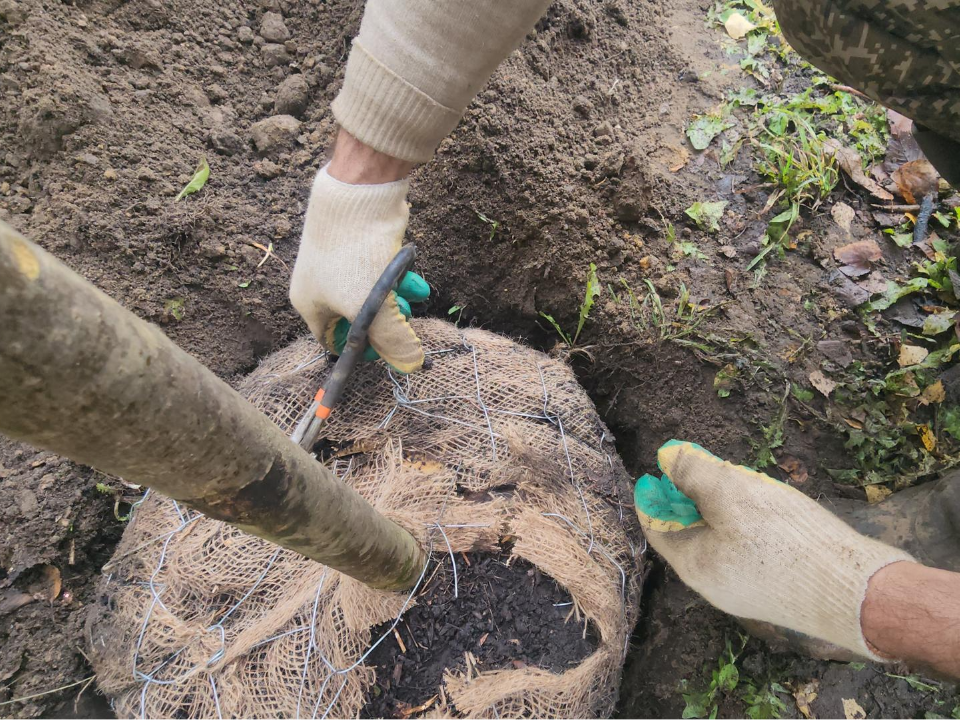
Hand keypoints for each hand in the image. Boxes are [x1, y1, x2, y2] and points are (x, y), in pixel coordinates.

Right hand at [290, 132, 423, 372]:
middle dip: (387, 319)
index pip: (333, 343)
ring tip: (417, 292)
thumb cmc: (355, 258)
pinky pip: (379, 270)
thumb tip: (412, 365)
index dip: (360, 351)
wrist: (358, 195)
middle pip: (357, 318)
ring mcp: (337, 263)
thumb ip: (393, 341)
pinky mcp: (356, 244)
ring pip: (373, 292)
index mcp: (310, 306)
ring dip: (398, 296)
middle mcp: (319, 285)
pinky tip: (412, 272)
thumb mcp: (372, 310)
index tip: (388, 348)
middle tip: (406, 316)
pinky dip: (397, 274)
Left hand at [634, 441, 913, 659]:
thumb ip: (694, 474)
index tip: (662, 467)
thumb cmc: (789, 542)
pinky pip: (748, 549)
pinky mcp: (779, 587)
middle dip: (691, 496)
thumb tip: (666, 458)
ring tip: (738, 480)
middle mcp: (714, 584)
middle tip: (704, 465)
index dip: (655, 494)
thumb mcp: (733, 494)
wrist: (862, 594)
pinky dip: (748, 523)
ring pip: (721, 539)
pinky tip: (769, 506)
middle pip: (689, 532)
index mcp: (694, 566)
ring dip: (722, 507)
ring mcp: (747, 589)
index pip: (656, 527)